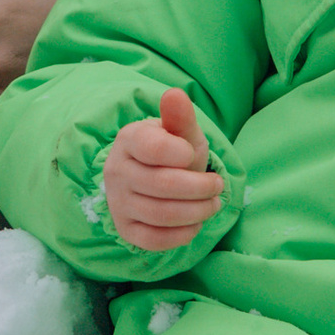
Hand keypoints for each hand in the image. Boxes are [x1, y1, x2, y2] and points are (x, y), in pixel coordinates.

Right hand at [102, 88, 224, 252]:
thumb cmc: (173, 151)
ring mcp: (118, 202)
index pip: (155, 149)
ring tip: (212, 204)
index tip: (192, 155)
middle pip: (163, 185)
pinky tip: (195, 223)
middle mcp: (117, 171)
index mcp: (129, 140)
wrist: (155, 177)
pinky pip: (154, 240)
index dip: (183, 155)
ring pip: (161, 214)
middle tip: (217, 185)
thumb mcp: (181, 133)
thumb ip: (180, 117)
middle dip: (201, 188)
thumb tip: (175, 94)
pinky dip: (182, 234)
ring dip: (198, 212)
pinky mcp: (126, 229)